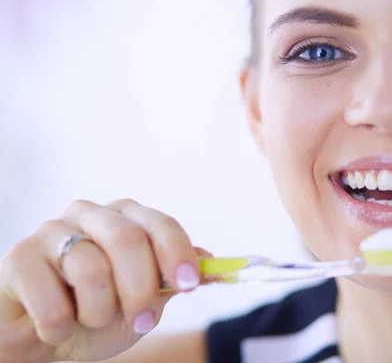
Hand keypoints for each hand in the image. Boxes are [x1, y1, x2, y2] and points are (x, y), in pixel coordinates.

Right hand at [0, 199, 209, 362]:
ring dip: (99, 312)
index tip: (190, 284)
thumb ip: (172, 280)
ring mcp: (52, 230)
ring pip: (92, 269)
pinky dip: (61, 326)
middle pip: (128, 239)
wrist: (43, 338)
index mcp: (125, 219)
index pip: (160, 224)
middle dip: (142, 288)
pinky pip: (52, 298)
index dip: (178, 253)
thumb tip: (211, 262)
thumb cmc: (96, 313)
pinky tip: (57, 328)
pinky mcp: (19, 257)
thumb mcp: (144, 300)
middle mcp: (91, 215)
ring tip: (90, 321)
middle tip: (144, 320)